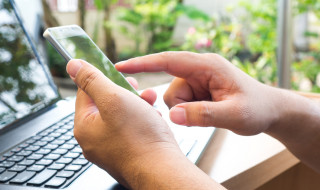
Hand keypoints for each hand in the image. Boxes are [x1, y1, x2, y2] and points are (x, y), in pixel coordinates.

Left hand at [66, 59, 181, 186]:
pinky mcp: (126, 153)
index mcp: (84, 126)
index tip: (116, 72)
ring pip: (120, 116)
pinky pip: (130, 130)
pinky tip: (153, 118)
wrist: (162, 170)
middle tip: (135, 86)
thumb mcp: (114, 98)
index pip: (85, 93)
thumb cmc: (140, 138)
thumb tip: (73, 65)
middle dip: (123, 92)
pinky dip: (141, 120)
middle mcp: (94, 140)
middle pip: (104, 105)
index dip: (101, 78)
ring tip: (150, 101)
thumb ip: (92, 80)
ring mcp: (110, 149)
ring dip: (135, 104)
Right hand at [116, 51, 280, 135]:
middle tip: (199, 115)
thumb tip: (173, 115)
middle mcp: (200, 69)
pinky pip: (180, 103)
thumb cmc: (257, 108)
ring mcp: (198, 80)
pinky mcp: (197, 90)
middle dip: (180, 105)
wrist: (269, 110)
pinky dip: (188, 112)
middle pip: (170, 86)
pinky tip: (206, 113)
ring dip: (186, 111)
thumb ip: (204, 115)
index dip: (143, 63)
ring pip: (173, 98)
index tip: (122, 66)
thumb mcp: (234, 115)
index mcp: (208, 66)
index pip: (169, 61)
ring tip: (209, 113)